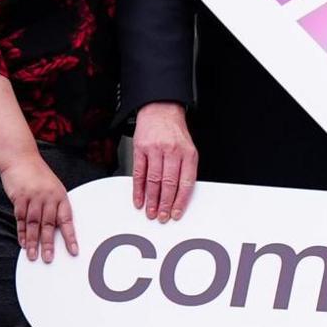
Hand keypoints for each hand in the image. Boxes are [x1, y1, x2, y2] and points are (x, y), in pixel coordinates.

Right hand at [1, 153, 76, 262]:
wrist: (20, 159)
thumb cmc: (38, 175)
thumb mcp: (54, 188)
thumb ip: (56, 207)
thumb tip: (59, 229)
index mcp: (60, 196)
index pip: (67, 220)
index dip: (70, 237)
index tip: (73, 251)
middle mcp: (48, 198)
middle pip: (49, 225)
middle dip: (49, 244)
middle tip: (49, 258)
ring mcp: (33, 198)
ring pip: (33, 224)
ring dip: (33, 242)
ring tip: (33, 255)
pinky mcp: (19, 198)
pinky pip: (21, 219)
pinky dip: (22, 232)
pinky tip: (22, 243)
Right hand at [130, 101, 198, 221]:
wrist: (160, 110)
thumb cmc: (174, 132)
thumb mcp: (188, 149)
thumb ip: (185, 170)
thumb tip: (180, 196)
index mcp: (188, 153)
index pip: (186, 182)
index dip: (180, 201)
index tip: (176, 213)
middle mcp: (172, 151)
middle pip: (168, 183)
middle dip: (165, 204)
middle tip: (162, 216)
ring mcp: (155, 149)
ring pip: (153, 180)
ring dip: (151, 200)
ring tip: (151, 212)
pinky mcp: (140, 148)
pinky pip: (138, 173)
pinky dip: (138, 189)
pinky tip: (139, 199)